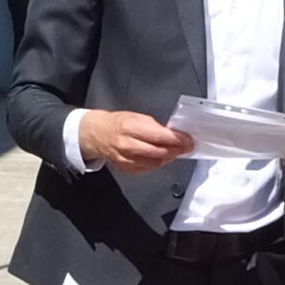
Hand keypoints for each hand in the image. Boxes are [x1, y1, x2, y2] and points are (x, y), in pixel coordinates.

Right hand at [79, 111, 194, 173]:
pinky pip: (147, 168)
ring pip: (154, 162)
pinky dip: (158, 163)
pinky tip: (163, 157)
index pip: (158, 135)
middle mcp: (126, 144)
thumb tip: (172, 134)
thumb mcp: (135, 116)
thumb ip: (153, 126)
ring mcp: (125, 159)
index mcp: (129, 127)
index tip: (188, 139)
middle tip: (188, 146)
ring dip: (169, 157)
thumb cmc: (117, 123)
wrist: (97, 134)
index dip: (176, 139)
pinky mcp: (126, 168)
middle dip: (176, 149)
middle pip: (158, 151)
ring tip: (177, 152)